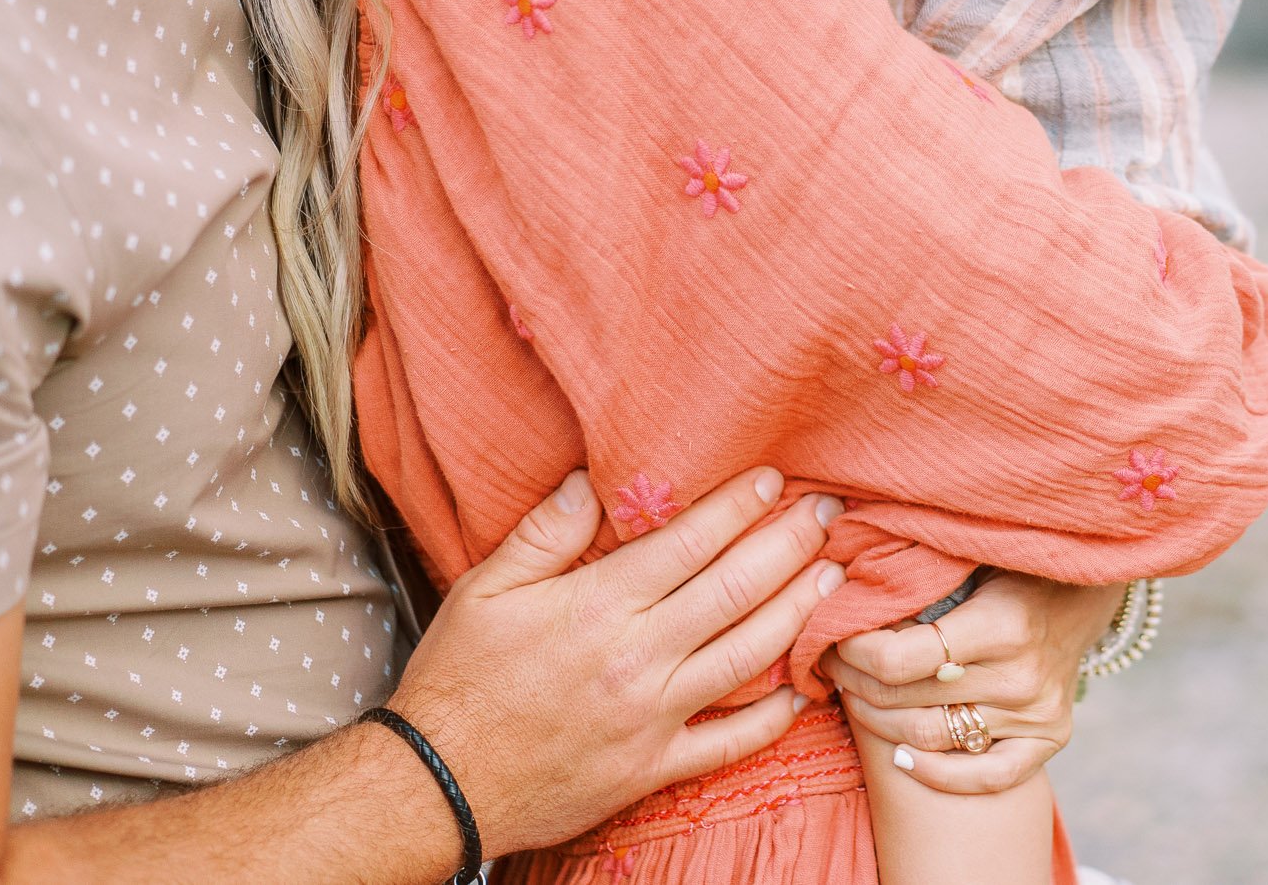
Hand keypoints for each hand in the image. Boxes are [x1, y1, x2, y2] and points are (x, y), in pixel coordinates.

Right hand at [388, 467, 844, 856]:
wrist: (435, 787)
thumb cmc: (456, 682)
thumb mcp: (484, 590)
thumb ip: (545, 533)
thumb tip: (592, 480)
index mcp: (598, 607)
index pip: (689, 543)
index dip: (739, 507)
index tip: (775, 480)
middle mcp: (636, 659)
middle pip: (735, 590)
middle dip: (790, 546)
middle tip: (829, 513)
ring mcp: (652, 718)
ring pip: (747, 658)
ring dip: (797, 612)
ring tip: (832, 577)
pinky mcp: (653, 770)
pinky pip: (728, 745)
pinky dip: (771, 721)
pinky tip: (801, 693)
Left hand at [821, 572, 1124, 794]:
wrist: (1080, 589)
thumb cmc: (1009, 565)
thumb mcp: (966, 556)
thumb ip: (916, 576)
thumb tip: (838, 587)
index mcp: (1000, 624)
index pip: (899, 659)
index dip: (851, 651)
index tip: (832, 635)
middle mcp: (1020, 677)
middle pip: (907, 700)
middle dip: (854, 681)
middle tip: (832, 663)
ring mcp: (1036, 714)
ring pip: (931, 738)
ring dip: (877, 721)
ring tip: (855, 694)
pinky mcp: (1049, 739)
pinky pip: (985, 777)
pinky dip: (937, 775)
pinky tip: (902, 758)